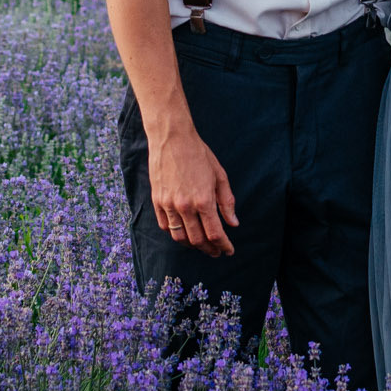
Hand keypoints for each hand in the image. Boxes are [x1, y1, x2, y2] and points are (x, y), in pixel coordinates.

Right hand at [148, 119, 238, 257]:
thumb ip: (227, 202)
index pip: (215, 233)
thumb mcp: (219, 175)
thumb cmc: (198, 154)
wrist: (171, 138)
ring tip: (201, 244)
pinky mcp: (157, 201)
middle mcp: (185, 206)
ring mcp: (168, 204)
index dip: (223, 246)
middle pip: (197, 240)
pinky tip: (184, 233)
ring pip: (180, 237)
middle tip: (216, 251)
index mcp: (203, 200)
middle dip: (209, 249)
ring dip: (192, 245)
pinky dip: (175, 234)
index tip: (228, 251)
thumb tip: (233, 223)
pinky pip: (165, 226)